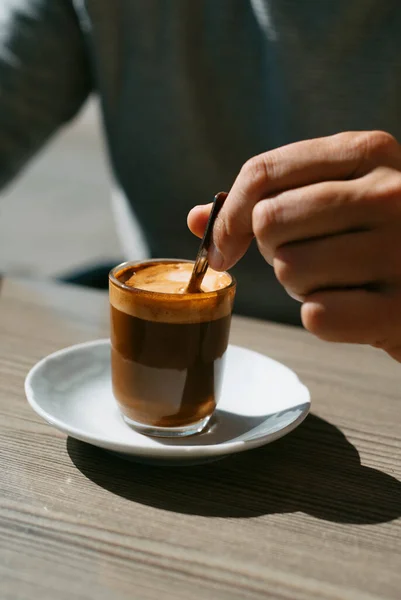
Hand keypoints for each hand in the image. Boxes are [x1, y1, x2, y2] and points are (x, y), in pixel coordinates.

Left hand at [188, 131, 400, 360]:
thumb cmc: (372, 239)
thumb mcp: (332, 200)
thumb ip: (266, 200)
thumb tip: (198, 220)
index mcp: (368, 152)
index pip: (263, 172)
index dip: (230, 216)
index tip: (225, 245)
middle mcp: (390, 192)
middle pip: (268, 221)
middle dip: (273, 250)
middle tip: (307, 255)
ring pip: (289, 269)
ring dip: (300, 284)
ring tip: (339, 278)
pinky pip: (317, 316)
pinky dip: (324, 318)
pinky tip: (355, 306)